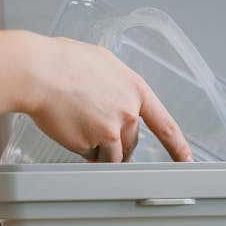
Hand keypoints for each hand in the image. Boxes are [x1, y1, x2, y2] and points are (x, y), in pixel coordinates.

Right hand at [26, 34, 193, 162]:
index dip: (178, 147)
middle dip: (114, 141)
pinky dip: (85, 152)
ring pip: (114, 153)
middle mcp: (131, 108)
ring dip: (99, 149)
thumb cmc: (61, 64)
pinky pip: (96, 158)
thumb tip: (117, 102)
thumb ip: (117, 87)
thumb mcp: (102, 65)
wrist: (38, 71)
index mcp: (135, 88)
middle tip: (90, 124)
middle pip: (131, 142)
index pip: (165, 124)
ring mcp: (116, 126)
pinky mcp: (100, 140)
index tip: (187, 161)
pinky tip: (72, 132)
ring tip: (78, 124)